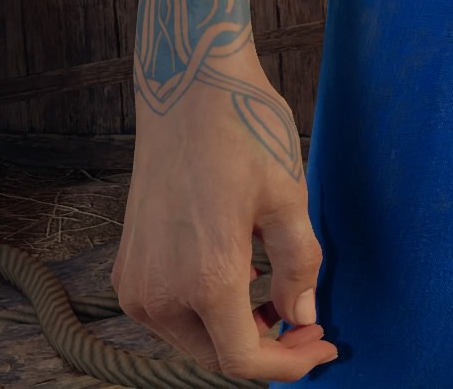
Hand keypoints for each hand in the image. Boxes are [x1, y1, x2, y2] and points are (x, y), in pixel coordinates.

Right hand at [119, 76, 338, 377]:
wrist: (186, 90)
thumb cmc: (244, 135)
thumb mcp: (289, 201)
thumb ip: (298, 268)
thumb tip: (302, 318)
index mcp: (205, 281)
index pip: (243, 360)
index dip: (289, 364)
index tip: (324, 347)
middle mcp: (158, 293)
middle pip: (216, 355)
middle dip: (268, 349)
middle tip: (311, 325)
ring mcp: (136, 282)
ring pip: (193, 336)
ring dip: (237, 331)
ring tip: (282, 301)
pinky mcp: (128, 267)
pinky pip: (172, 311)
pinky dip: (209, 311)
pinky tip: (244, 278)